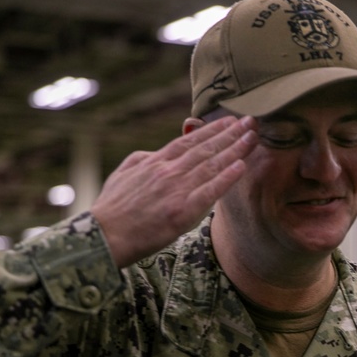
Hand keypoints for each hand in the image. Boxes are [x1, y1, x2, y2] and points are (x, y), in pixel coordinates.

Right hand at [90, 116, 257, 267]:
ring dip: (235, 149)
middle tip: (251, 122)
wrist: (104, 235)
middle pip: (206, 148)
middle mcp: (168, 171)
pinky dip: (226, 177)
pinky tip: (242, 166)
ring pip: (212, 165)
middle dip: (231, 134)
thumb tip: (157, 152)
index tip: (230, 121)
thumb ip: (144, 160)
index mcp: (155, 162)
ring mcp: (176, 190)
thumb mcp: (123, 173)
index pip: (189, 141)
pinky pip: (209, 191)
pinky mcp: (182, 210)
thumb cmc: (112, 209)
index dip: (212, 129)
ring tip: (252, 138)